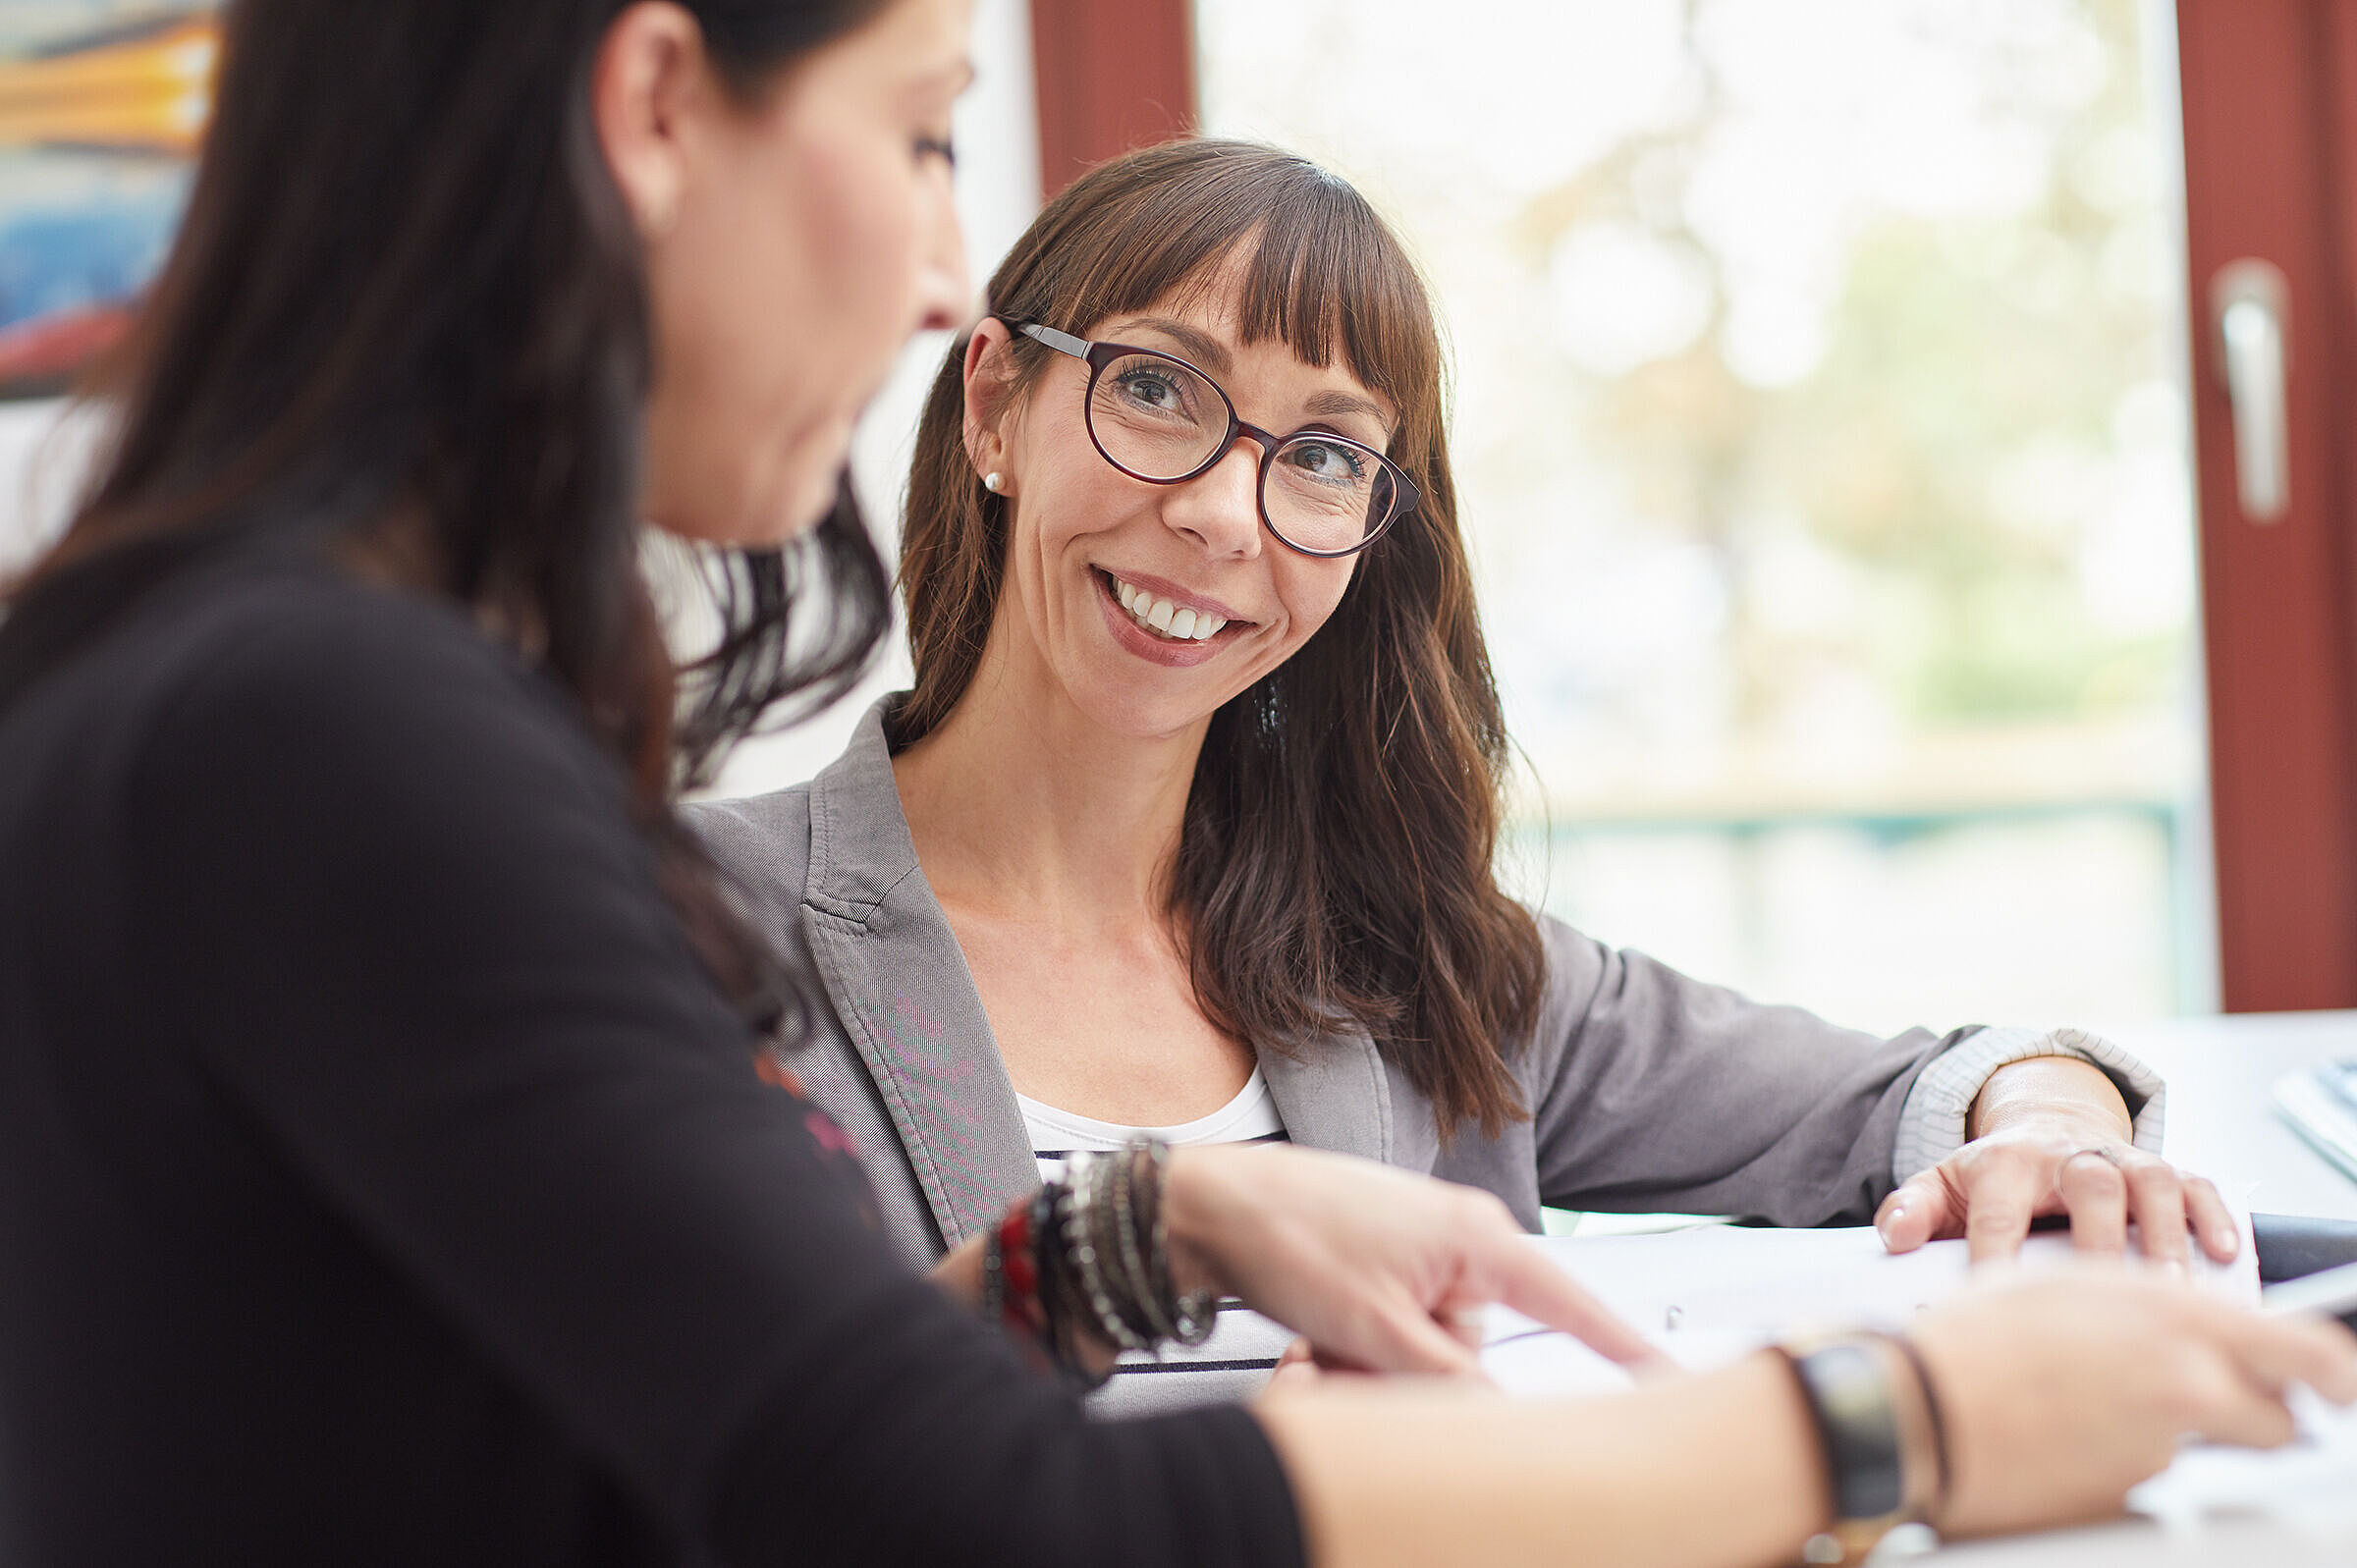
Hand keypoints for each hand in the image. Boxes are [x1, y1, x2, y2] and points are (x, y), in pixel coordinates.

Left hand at [1164, 1143, 1662, 1375]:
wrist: (1212, 1206)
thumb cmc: (1291, 1235)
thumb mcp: (1378, 1330)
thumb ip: (1451, 1378)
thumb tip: (1497, 1412)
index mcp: (1476, 1240)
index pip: (1569, 1302)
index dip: (1618, 1345)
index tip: (1667, 1376)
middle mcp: (1458, 1238)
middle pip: (1472, 1345)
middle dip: (1413, 1373)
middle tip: (1352, 1366)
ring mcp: (1418, 1249)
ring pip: (1424, 1347)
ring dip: (1374, 1366)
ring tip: (1321, 1348)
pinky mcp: (1383, 1263)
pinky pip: (1394, 1328)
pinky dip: (1357, 1347)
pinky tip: (1313, 1340)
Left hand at [1877, 1056, 2239, 1264]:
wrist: (2043, 1126)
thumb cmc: (1993, 1175)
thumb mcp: (1942, 1183)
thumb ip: (1910, 1208)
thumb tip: (1894, 1238)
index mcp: (2005, 1163)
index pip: (1999, 1210)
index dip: (1996, 1254)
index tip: (1998, 1301)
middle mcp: (2068, 1156)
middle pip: (2090, 1183)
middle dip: (2100, 1237)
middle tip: (2108, 1295)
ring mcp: (2122, 1159)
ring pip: (2153, 1182)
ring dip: (2166, 1233)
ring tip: (2174, 1288)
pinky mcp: (2164, 1169)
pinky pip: (2198, 1184)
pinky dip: (2215, 1215)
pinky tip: (2226, 1253)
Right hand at [1910, 1268, 2356, 1535]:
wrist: (1915, 1405)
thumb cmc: (1973, 1337)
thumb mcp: (2071, 1288)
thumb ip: (2148, 1308)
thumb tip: (2190, 1326)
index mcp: (2177, 1317)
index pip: (2305, 1352)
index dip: (2332, 1373)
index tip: (2337, 1384)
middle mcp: (2186, 1382)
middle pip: (2279, 1420)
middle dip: (2265, 1419)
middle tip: (2230, 1408)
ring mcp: (2161, 1447)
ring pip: (2208, 1448)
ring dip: (2174, 1435)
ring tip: (2093, 1409)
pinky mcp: (2130, 1496)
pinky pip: (2150, 1478)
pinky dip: (2124, 1463)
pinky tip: (2069, 1438)